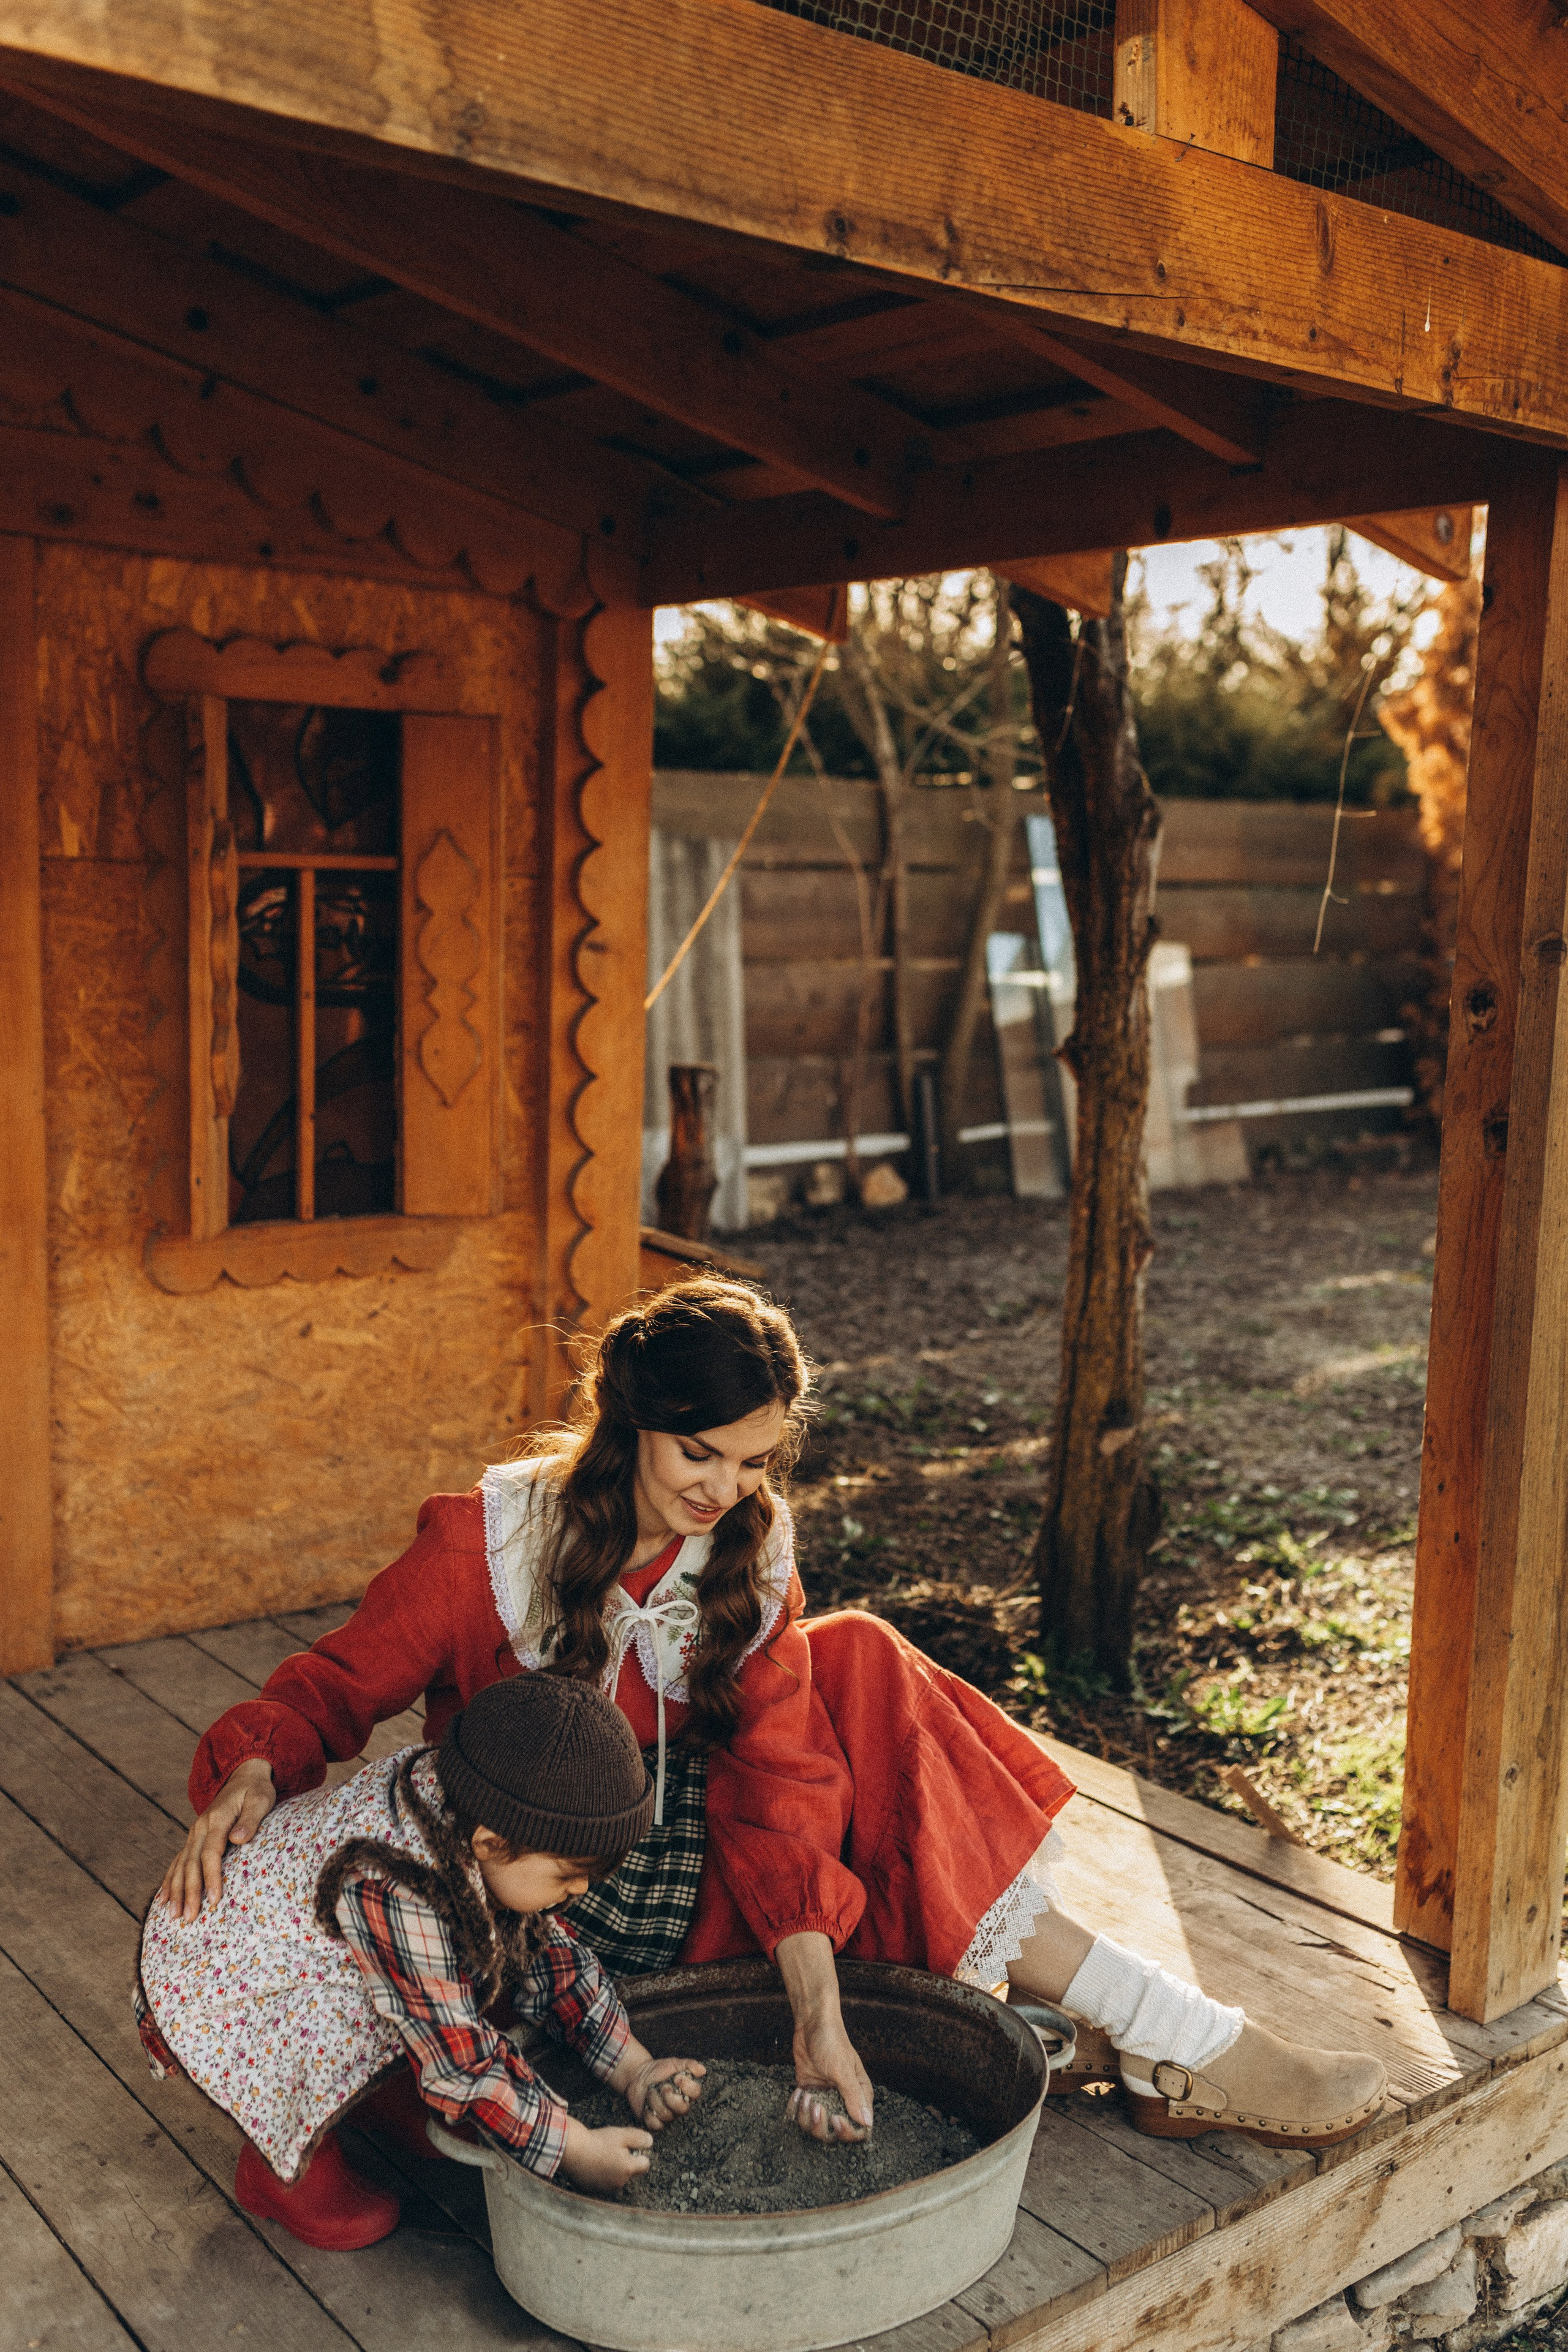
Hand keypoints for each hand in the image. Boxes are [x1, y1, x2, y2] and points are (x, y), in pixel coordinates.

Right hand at [158, 1758, 276, 1921]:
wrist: (244, 1775)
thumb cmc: (256, 1790)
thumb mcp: (261, 1799)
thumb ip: (251, 1819)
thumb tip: (239, 1838)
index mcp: (216, 1819)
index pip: (211, 1854)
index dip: (211, 1878)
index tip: (214, 1900)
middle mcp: (200, 1827)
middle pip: (191, 1863)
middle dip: (189, 1892)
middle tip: (189, 1918)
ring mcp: (194, 1833)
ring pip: (181, 1865)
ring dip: (176, 1891)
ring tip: (173, 1915)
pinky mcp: (194, 1837)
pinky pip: (178, 1861)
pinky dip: (170, 1880)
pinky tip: (163, 1898)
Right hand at [560, 2118, 653, 2193]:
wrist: (572, 2152)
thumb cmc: (598, 2142)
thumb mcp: (622, 2134)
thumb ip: (639, 2138)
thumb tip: (650, 2142)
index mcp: (628, 2170)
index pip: (645, 2165)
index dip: (640, 2153)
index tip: (629, 2146)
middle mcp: (619, 2183)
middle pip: (630, 2172)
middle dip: (625, 2162)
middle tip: (612, 2148)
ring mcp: (605, 2189)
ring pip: (616, 2178)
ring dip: (613, 2169)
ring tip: (600, 2155)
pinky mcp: (593, 2190)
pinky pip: (602, 2182)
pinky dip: (600, 2175)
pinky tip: (592, 2163)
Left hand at [622, 2056, 706, 2130]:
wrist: (638, 2075)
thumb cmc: (658, 2070)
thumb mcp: (674, 2064)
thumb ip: (689, 2065)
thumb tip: (703, 2070)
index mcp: (686, 2091)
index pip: (695, 2093)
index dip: (687, 2086)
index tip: (677, 2077)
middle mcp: (679, 2106)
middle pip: (682, 2109)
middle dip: (670, 2097)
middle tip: (663, 2086)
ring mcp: (667, 2115)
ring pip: (667, 2116)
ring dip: (656, 2101)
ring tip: (651, 2091)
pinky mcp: (655, 2122)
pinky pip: (656, 2125)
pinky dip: (649, 2115)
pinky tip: (646, 2105)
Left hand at [774, 1930, 873, 2142]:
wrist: (811, 2024)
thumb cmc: (832, 2041)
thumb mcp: (842, 2069)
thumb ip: (853, 2097)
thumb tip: (867, 2123)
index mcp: (859, 2095)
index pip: (860, 2129)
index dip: (848, 2132)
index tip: (834, 2119)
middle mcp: (843, 2100)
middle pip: (835, 2133)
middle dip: (821, 2125)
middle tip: (815, 2105)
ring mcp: (825, 2098)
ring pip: (816, 2127)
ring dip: (806, 2116)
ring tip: (803, 2095)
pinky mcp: (810, 2094)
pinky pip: (802, 2114)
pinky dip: (796, 2109)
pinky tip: (796, 2093)